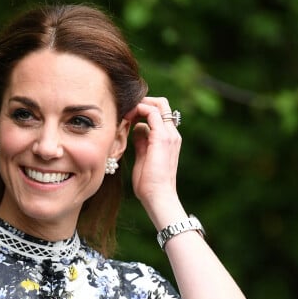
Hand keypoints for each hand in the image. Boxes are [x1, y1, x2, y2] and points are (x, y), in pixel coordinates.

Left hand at [124, 97, 181, 214]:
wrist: (158, 196)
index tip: (127, 114)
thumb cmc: (149, 182)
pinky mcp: (162, 138)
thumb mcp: (143, 156)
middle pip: (162, 104)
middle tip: (127, 110)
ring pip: (158, 104)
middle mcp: (172, 134)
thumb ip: (142, 141)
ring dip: (139, 105)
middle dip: (142, 102)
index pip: (160, 112)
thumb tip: (136, 128)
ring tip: (125, 113)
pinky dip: (139, 110)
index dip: (143, 108)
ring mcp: (169, 135)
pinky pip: (152, 113)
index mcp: (169, 138)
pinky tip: (126, 118)